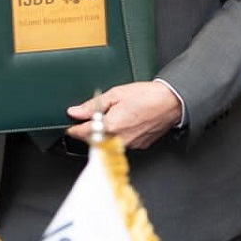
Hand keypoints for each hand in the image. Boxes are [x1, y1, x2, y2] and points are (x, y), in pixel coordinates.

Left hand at [65, 81, 182, 148]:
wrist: (171, 102)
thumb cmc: (146, 96)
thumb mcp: (115, 94)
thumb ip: (92, 106)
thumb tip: (75, 112)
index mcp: (110, 126)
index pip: (83, 133)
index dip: (73, 130)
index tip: (69, 127)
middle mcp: (119, 139)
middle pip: (95, 140)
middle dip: (89, 132)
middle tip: (87, 121)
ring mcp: (130, 144)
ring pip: (108, 143)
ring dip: (103, 134)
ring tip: (110, 119)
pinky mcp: (139, 146)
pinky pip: (121, 143)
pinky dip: (117, 136)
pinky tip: (123, 124)